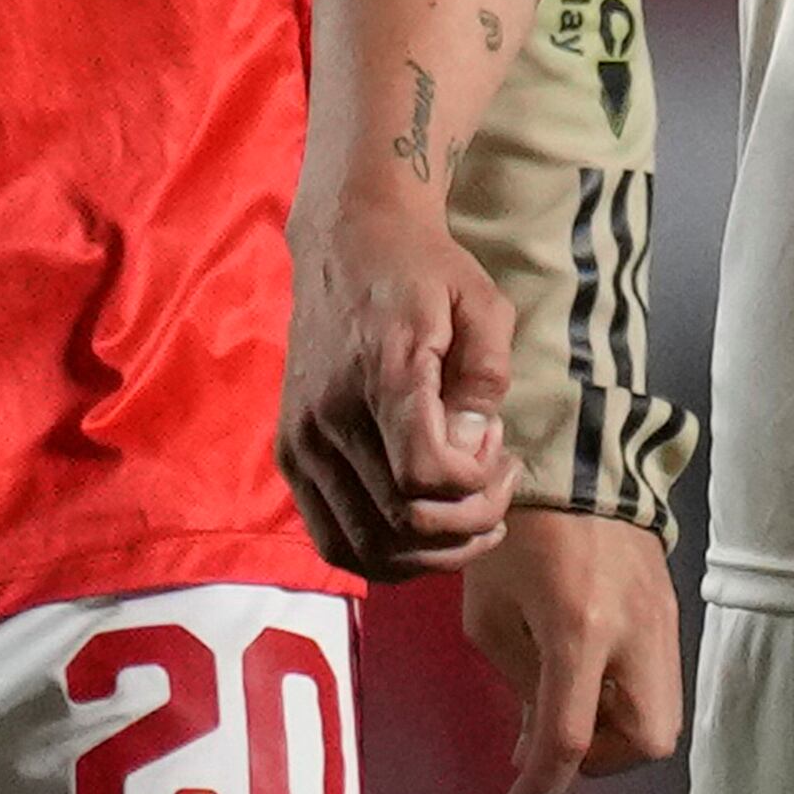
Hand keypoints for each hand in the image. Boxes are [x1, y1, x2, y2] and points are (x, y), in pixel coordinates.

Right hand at [277, 194, 517, 578]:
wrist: (349, 240)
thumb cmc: (424, 270)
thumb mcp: (482, 302)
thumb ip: (485, 376)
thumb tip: (473, 450)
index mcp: (380, 374)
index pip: (423, 478)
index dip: (475, 487)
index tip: (502, 449)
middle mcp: (329, 418)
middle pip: (398, 525)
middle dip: (467, 525)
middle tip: (499, 486)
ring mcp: (302, 442)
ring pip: (363, 548)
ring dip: (428, 553)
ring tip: (469, 514)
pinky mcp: (291, 454)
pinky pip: (332, 538)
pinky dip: (382, 553)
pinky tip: (423, 522)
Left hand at [460, 509, 683, 793]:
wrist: (576, 461)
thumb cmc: (518, 533)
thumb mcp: (492, 613)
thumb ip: (519, 684)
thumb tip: (536, 744)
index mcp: (579, 629)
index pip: (570, 737)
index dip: (541, 787)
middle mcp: (634, 630)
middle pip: (650, 741)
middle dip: (602, 760)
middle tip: (558, 741)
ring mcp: (662, 620)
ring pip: (663, 717)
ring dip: (615, 732)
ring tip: (568, 705)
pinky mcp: (670, 612)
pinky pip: (658, 681)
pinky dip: (625, 698)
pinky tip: (588, 675)